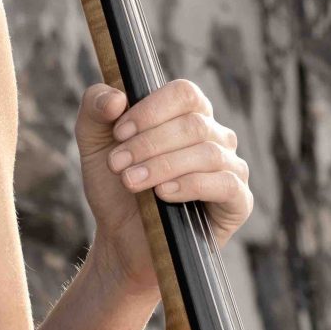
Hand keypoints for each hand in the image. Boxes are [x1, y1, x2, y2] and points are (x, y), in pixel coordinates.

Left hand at [75, 78, 253, 294]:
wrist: (121, 236)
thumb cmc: (113, 183)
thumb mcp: (92, 140)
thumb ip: (94, 107)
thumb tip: (116, 97)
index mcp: (187, 114)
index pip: (184, 93)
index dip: (150, 110)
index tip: (119, 132)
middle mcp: (214, 136)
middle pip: (193, 124)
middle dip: (148, 144)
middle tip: (117, 164)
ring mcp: (230, 168)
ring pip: (207, 153)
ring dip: (161, 166)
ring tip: (130, 182)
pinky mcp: (238, 202)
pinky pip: (226, 184)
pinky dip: (191, 185)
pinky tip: (163, 194)